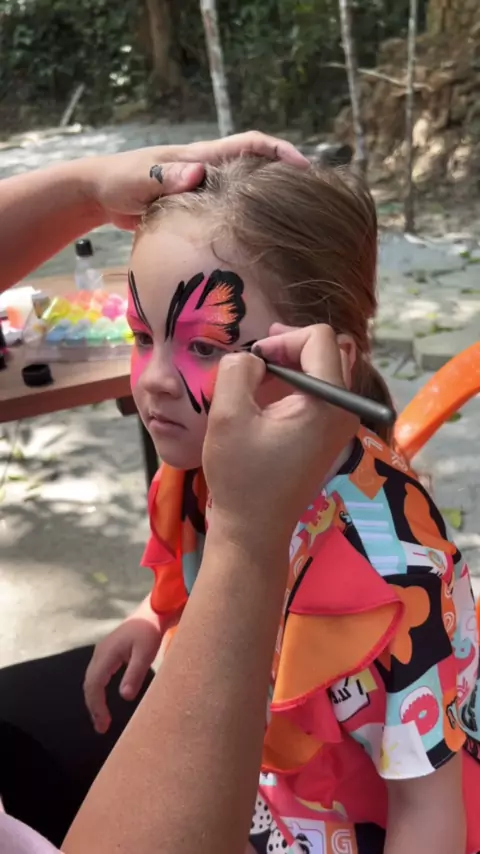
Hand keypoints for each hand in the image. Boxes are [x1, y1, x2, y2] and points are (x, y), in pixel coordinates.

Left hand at [78, 131, 308, 229]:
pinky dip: (245, 223)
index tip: (304, 166)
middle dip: (285, 179)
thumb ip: (165, 178)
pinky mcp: (197, 210)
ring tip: (294, 226)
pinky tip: (256, 244)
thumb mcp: (140, 180)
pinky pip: (229, 212)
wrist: (100, 193)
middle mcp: (208, 170)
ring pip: (245, 193)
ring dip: (268, 204)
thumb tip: (199, 174)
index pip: (249, 145)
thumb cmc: (119, 181)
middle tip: (312, 202)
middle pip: (257, 169)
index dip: (279, 151)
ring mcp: (204, 190)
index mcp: (201, 158)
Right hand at [84, 616, 161, 733]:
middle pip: (89, 684)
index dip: (97, 706)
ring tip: (102, 719)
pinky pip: (97, 674)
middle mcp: (99, 653)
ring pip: (91, 679)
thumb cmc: (150, 631)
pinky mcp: (108, 652)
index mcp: (106, 654)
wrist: (153, 611)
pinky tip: (104, 700)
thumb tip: (125, 697)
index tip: (104, 724)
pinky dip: (98, 690)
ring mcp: (102, 651)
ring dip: (94, 700)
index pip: (94, 685)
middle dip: (93, 707)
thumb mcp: (145, 653)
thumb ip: (135, 674)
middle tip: (102, 728)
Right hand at [203, 323, 359, 551]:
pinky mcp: (330, 435)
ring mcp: (342, 424)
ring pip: (324, 369)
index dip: (282, 339)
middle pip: (328, 351)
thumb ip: (238, 370)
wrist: (254, 528)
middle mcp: (346, 410)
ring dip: (291, 366)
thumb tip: (253, 358)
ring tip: (258, 381)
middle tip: (256, 363)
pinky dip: (295, 386)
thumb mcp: (228, 415)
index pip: (320, 338)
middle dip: (289, 348)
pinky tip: (266, 401)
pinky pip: (320, 392)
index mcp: (329, 402)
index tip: (255, 361)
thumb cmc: (242, 476)